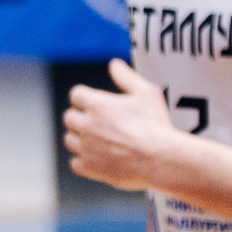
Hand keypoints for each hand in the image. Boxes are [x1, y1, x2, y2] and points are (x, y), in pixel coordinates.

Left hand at [63, 59, 177, 191]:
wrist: (162, 159)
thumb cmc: (156, 125)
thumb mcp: (146, 93)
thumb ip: (126, 77)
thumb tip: (114, 64)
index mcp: (96, 105)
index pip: (76, 95)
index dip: (86, 98)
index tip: (97, 104)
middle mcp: (86, 125)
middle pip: (69, 117)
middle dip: (81, 118)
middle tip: (100, 123)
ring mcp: (85, 147)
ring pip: (69, 140)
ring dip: (81, 139)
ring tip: (101, 141)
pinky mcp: (89, 167)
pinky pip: (75, 163)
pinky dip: (85, 161)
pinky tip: (99, 159)